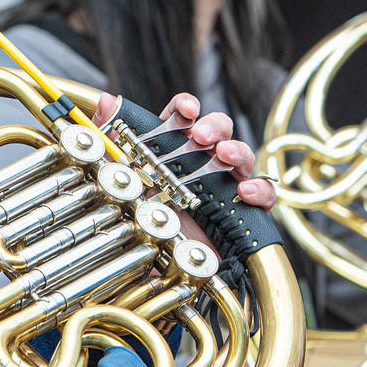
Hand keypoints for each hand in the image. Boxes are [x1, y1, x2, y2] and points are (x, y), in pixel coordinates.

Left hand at [94, 91, 275, 208]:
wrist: (158, 266)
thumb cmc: (144, 218)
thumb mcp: (121, 180)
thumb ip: (110, 139)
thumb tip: (103, 100)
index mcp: (173, 149)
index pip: (184, 117)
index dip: (186, 107)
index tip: (185, 110)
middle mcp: (201, 162)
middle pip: (219, 129)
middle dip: (213, 126)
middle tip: (201, 136)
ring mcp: (224, 185)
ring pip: (242, 156)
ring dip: (236, 150)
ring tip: (224, 156)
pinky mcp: (241, 211)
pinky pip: (263, 194)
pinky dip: (260, 189)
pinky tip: (245, 191)